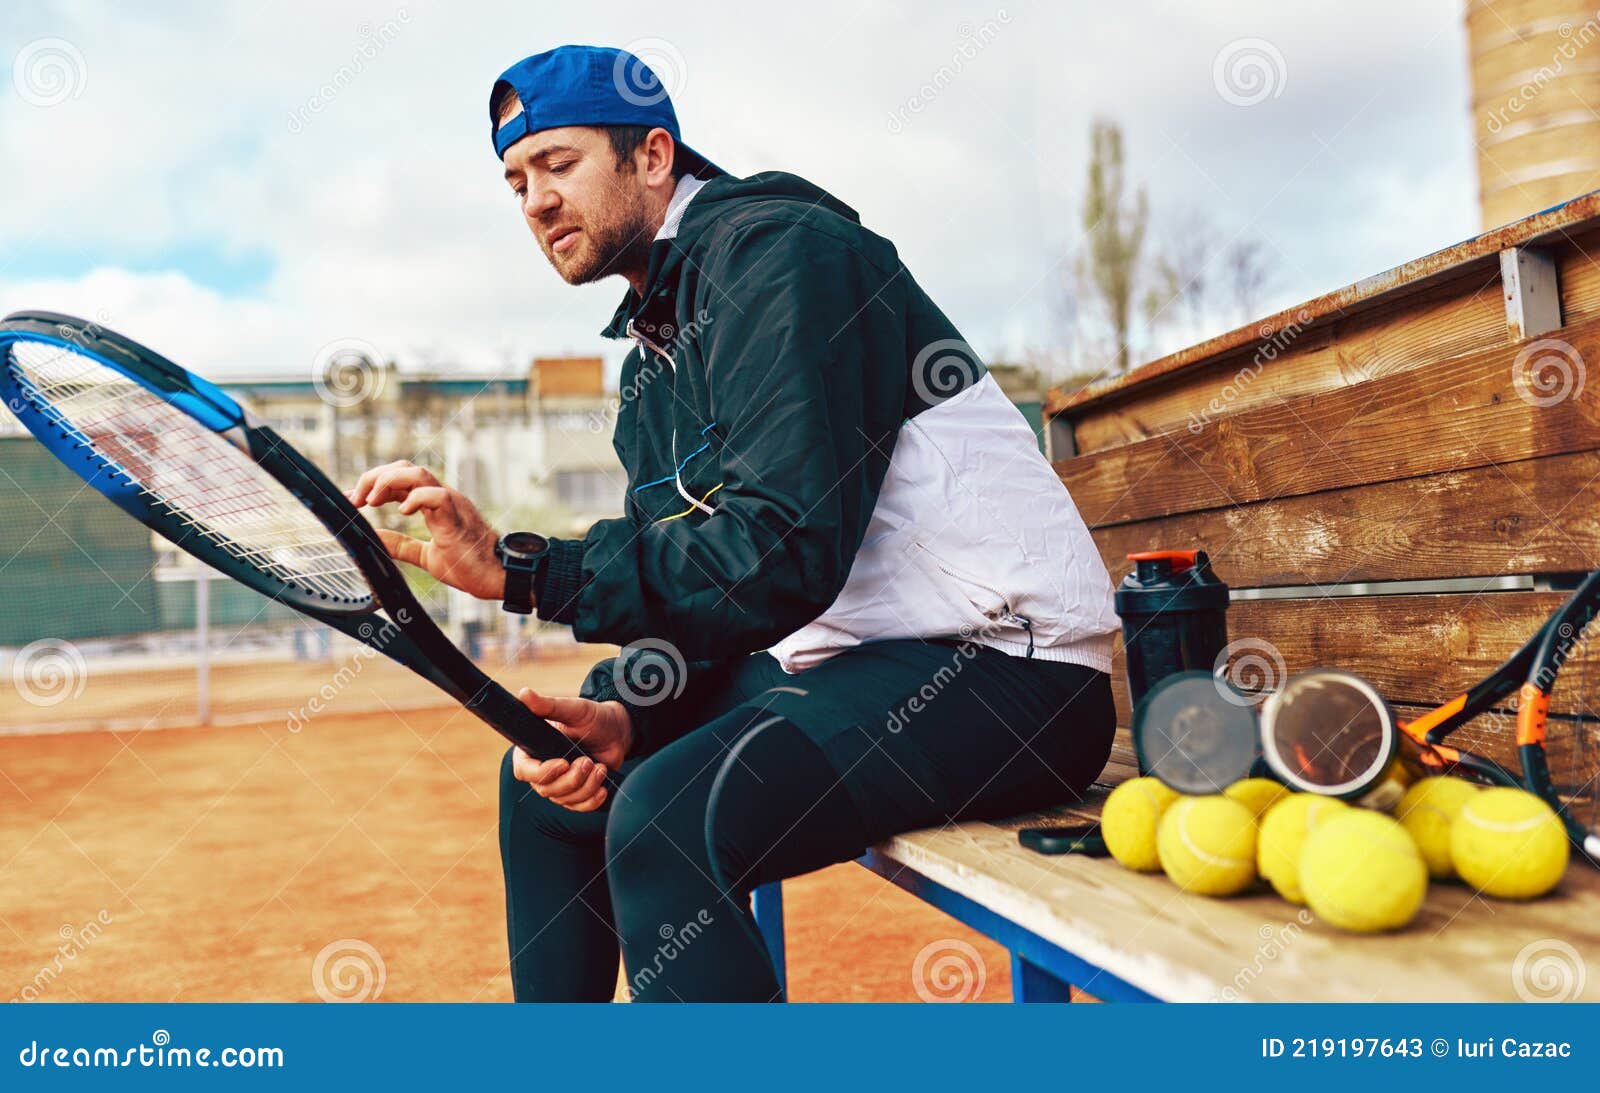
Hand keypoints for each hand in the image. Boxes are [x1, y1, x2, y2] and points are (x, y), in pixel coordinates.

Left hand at [346, 460, 508, 602]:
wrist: (497, 576)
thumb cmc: (469, 566)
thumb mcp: (425, 555)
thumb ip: (401, 545)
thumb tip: (374, 538)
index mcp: (435, 504)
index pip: (400, 480)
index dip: (373, 484)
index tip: (353, 500)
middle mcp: (442, 497)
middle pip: (404, 467)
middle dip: (374, 477)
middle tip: (356, 500)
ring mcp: (451, 503)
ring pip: (417, 474)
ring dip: (388, 482)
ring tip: (371, 500)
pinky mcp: (458, 517)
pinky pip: (436, 496)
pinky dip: (415, 498)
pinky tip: (402, 512)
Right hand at [510, 689, 634, 811]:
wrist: (617, 731)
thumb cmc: (593, 717)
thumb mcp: (573, 709)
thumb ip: (548, 705)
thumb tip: (523, 694)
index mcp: (534, 749)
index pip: (524, 770)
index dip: (541, 771)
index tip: (563, 763)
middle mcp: (542, 769)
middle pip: (545, 789)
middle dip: (570, 779)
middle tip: (588, 761)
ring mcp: (559, 784)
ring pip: (564, 799)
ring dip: (585, 787)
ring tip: (600, 767)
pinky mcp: (576, 794)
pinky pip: (578, 807)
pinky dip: (591, 800)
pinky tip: (603, 788)